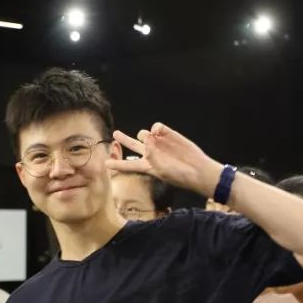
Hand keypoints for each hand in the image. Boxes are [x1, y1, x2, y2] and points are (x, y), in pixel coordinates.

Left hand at [105, 123, 222, 196]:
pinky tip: (158, 132)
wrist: (197, 169)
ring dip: (144, 135)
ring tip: (152, 140)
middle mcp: (151, 154)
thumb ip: (152, 154)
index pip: (128, 165)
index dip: (117, 164)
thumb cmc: (179, 174)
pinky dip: (156, 128)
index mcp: (147, 166)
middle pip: (133, 145)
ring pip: (143, 134)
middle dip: (124, 139)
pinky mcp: (168, 135)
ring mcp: (159, 144)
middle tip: (115, 134)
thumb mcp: (161, 170)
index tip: (105, 164)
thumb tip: (147, 137)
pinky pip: (157, 127)